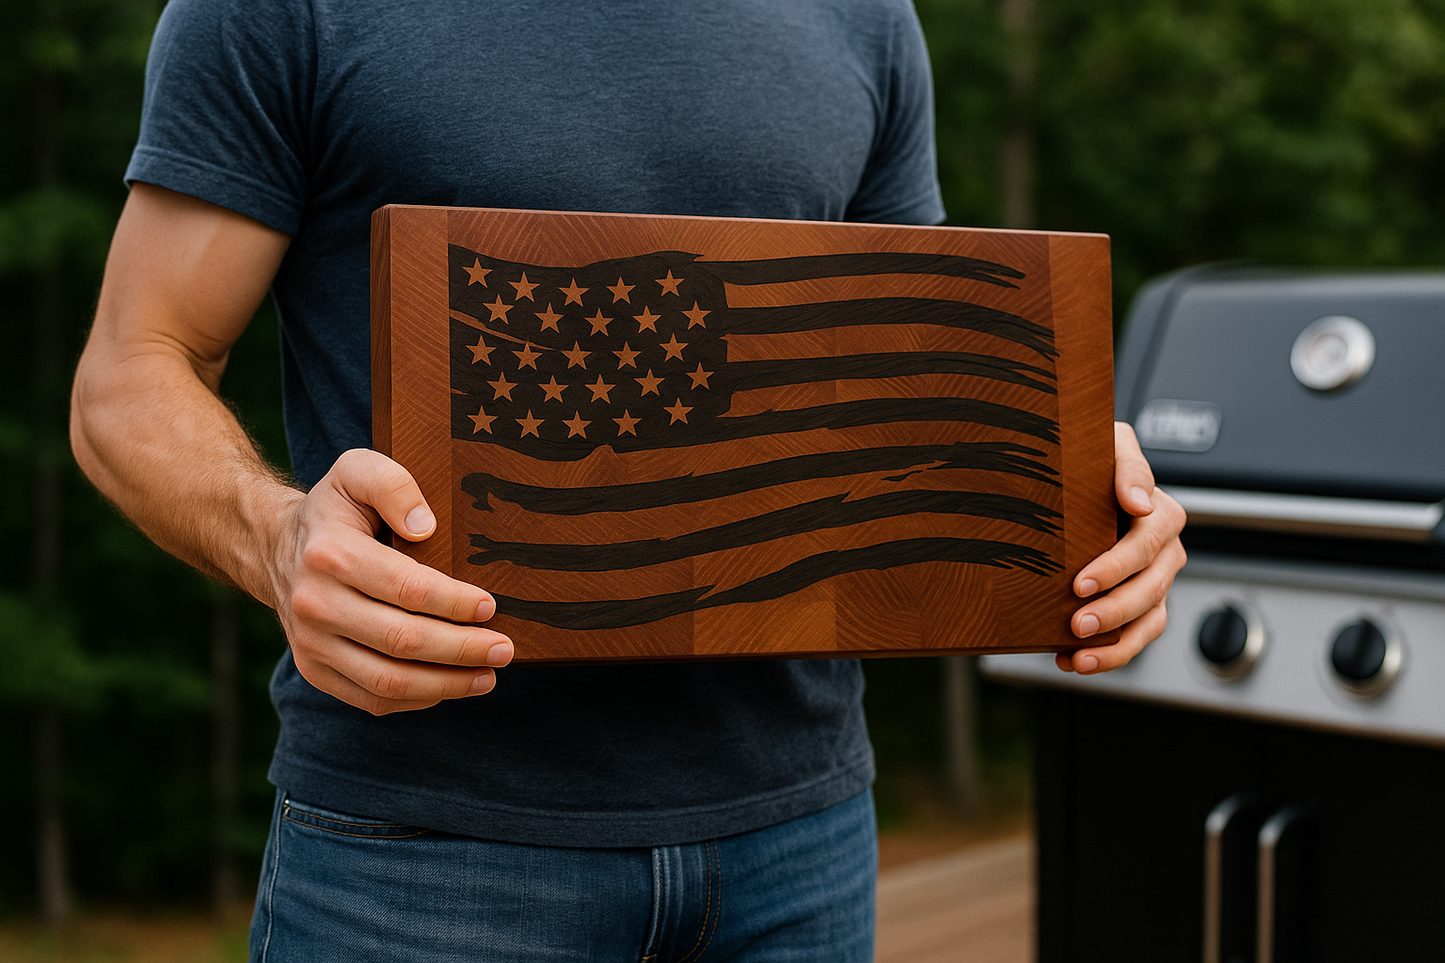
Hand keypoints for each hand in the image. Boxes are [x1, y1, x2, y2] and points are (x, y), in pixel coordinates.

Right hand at [270, 449, 513, 713]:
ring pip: (387, 681)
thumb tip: (425, 527)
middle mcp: (315, 603)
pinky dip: (416, 699)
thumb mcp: (358, 471)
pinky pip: (370, 699)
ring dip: (445, 684)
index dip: (454, 603)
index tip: (490, 606)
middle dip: (461, 649)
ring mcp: (311, 643)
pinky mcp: (313, 670)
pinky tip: (449, 685)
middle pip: (401, 640)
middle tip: (503, 649)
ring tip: (487, 676)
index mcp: (330, 554)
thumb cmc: (336, 510)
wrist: (276, 547)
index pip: (406, 589)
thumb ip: (392, 485)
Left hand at [1055, 422, 1186, 673]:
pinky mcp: (1141, 607)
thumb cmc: (1093, 461)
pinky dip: (1109, 655)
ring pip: (1148, 620)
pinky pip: (1135, 638)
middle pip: (1149, 588)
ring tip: (1078, 655)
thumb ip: (1126, 463)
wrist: (1078, 485)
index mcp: (1161, 514)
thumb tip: (1137, 500)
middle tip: (1076, 622)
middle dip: (1113, 610)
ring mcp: (1155, 582)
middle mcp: (1165, 552)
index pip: (1146, 543)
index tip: (1080, 582)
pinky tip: (1073, 661)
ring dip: (1115, 643)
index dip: (1116, 566)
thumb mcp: (1109, 445)